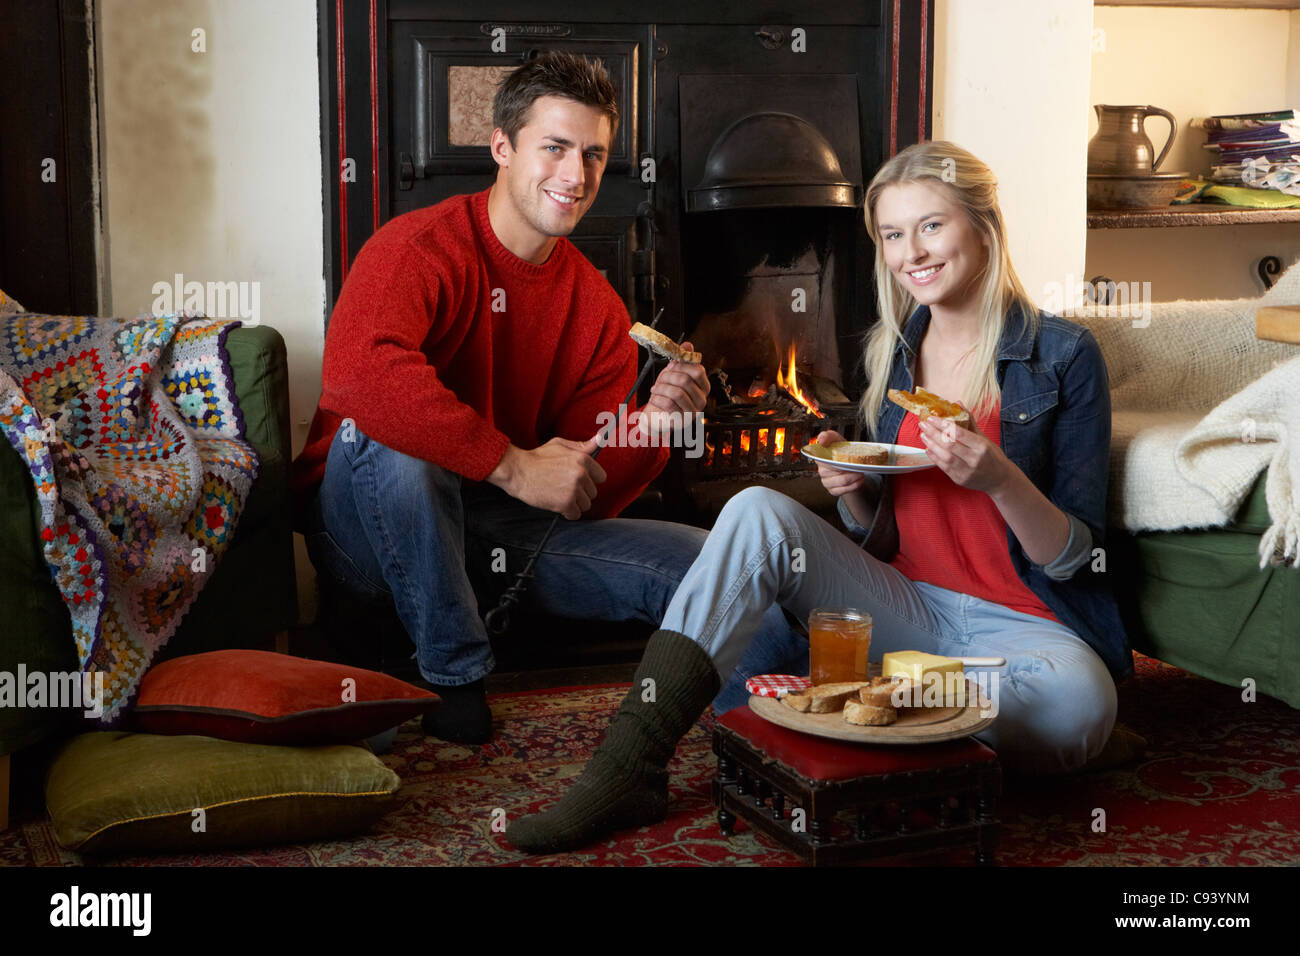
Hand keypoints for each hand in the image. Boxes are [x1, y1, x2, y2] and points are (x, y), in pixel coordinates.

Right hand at [488, 436, 606, 519]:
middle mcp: (581, 474)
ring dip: (575, 503)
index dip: (590, 480)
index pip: (601, 477)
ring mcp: (574, 490)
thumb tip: (600, 439)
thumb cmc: (537, 458)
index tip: (580, 481)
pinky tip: (557, 504)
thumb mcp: (560, 445)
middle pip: (593, 492)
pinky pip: (575, 514)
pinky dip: (567, 513)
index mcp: (582, 459)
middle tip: (564, 488)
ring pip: (586, 504)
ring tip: (560, 495)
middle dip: (581, 492)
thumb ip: (581, 446)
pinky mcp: (565, 503)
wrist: (518, 471)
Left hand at [637, 342, 709, 436]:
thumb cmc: (667, 392)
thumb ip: (682, 359)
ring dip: (661, 388)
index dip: (682, 365)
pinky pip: (669, 404)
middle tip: (660, 378)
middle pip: (685, 381)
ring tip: (655, 389)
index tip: (671, 365)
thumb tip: (688, 344)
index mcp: (703, 387)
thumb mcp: (674, 373)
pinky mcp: (681, 421)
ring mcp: (693, 412)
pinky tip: (654, 397)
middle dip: (668, 376)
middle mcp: (702, 400)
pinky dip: (658, 398)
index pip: (698, 371)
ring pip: (677, 393)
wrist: (657, 414)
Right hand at [812, 430, 868, 496]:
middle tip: (859, 464)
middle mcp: (821, 471)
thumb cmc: (842, 452)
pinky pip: (845, 490)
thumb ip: (828, 436)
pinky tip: (860, 479)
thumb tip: (821, 440)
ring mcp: (826, 482)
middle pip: (836, 470)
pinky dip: (855, 484)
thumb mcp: (836, 440)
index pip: (822, 459)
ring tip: (861, 472)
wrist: (849, 466)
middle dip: (849, 467)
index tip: (841, 457)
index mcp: (820, 458)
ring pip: (843, 481)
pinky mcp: (833, 491)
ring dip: (855, 476)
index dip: (833, 458)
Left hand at [917, 409, 1012, 494]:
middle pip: (949, 445)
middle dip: (933, 433)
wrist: (1000, 480)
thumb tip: (957, 404)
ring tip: (923, 434)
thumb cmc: (992, 456)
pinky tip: (928, 448)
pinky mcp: (959, 479)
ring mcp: (966, 471)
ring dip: (931, 444)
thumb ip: (969, 421)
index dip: (943, 425)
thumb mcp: (984, 438)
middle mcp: (974, 459)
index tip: (932, 418)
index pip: (959, 433)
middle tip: (923, 424)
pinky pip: (943, 467)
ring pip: (944, 456)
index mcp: (982, 446)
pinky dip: (934, 457)